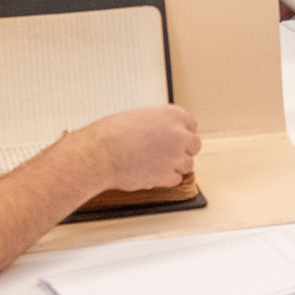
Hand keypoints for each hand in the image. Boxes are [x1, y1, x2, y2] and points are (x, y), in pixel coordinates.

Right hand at [81, 105, 200, 191]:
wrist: (100, 153)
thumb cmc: (111, 133)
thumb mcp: (139, 117)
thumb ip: (157, 124)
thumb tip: (161, 132)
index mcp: (174, 115)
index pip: (191, 125)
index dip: (181, 133)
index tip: (175, 139)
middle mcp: (180, 134)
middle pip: (194, 145)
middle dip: (182, 150)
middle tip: (166, 153)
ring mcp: (176, 156)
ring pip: (187, 164)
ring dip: (175, 165)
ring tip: (155, 165)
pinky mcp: (168, 175)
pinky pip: (176, 179)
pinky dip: (165, 179)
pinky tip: (151, 174)